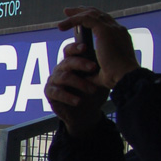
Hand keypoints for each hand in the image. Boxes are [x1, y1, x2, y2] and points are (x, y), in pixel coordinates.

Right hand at [44, 19, 117, 137]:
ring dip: (79, 82)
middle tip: (93, 68)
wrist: (87, 113)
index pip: (70, 50)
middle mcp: (61, 69)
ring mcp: (54, 80)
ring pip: (63, 77)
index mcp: (72, 62)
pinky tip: (78, 101)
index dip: (76, 47)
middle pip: (67, 61)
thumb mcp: (100, 78)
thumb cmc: (93, 92)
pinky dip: (68, 96)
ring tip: (92, 89)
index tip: (86, 48)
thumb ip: (101, 65)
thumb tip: (110, 49)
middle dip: (81, 63)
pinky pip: (56, 92)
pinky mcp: (50, 93)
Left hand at [56, 6, 140, 88]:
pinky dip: (73, 20)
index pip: (105, 23)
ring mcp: (112, 28)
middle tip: (69, 11)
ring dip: (76, 14)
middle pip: (99, 14)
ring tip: (64, 13)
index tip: (80, 21)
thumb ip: (93, 69)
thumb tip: (83, 74)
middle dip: (83, 11)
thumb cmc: (116, 78)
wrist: (125, 77)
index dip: (92, 20)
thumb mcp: (103, 70)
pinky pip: (85, 19)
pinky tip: (61, 26)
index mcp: (120, 37)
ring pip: (91, 14)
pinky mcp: (104, 30)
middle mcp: (117, 30)